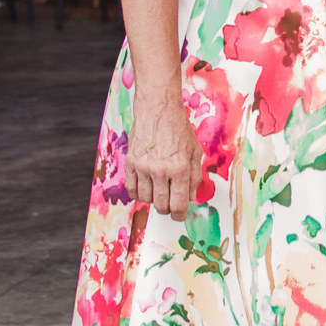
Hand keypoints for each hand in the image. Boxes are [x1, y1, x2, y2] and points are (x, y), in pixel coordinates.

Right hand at [127, 84, 204, 218]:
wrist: (158, 110)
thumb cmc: (179, 129)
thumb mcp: (195, 152)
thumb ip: (194, 177)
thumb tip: (190, 198)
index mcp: (179, 168)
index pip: (179, 204)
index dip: (180, 215)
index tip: (180, 215)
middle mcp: (160, 170)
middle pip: (161, 206)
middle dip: (168, 209)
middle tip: (171, 203)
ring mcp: (143, 167)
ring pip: (145, 200)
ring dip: (153, 200)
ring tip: (160, 191)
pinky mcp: (130, 163)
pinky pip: (131, 189)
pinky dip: (138, 193)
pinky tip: (146, 187)